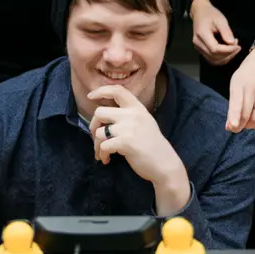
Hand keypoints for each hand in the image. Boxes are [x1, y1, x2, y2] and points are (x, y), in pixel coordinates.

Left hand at [89, 85, 189, 213]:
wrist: (164, 163)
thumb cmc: (152, 144)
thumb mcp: (144, 121)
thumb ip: (128, 115)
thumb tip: (103, 114)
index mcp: (137, 108)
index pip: (117, 90)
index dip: (101, 90)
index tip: (90, 96)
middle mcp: (132, 115)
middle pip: (99, 112)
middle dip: (93, 126)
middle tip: (96, 137)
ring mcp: (129, 128)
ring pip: (98, 132)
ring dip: (96, 145)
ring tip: (102, 153)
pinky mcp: (125, 143)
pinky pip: (103, 146)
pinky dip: (102, 155)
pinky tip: (107, 159)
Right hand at [190, 0, 240, 65]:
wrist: (200, 12)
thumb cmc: (210, 14)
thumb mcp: (220, 19)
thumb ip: (226, 32)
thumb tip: (232, 43)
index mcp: (202, 34)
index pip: (215, 49)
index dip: (228, 50)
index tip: (238, 46)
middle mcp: (198, 43)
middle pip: (214, 57)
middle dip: (228, 54)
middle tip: (238, 47)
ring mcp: (198, 48)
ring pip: (213, 60)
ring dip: (226, 58)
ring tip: (234, 49)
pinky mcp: (201, 50)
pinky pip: (212, 59)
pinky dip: (221, 58)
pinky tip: (228, 51)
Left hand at [226, 43, 254, 131]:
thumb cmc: (250, 69)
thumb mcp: (237, 80)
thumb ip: (234, 101)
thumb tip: (231, 124)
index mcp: (239, 84)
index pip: (236, 107)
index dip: (234, 121)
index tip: (231, 129)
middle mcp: (253, 88)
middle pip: (246, 115)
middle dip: (241, 126)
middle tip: (238, 128)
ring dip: (252, 125)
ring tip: (249, 125)